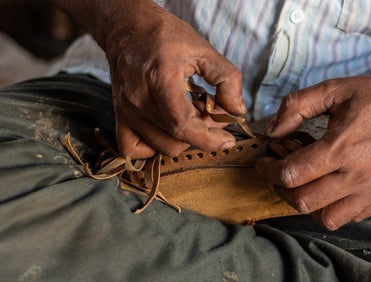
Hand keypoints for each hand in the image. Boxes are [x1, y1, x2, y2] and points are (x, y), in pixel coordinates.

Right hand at [104, 2, 245, 157]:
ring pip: (163, 146)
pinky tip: (168, 130)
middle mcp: (138, 99)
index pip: (182, 125)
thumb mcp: (204, 50)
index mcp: (160, 79)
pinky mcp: (120, 117)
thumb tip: (237, 110)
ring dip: (184, 139)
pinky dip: (155, 147)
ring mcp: (126, 111)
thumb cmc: (165, 36)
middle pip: (177, 139)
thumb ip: (227, 79)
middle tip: (210, 113)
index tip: (228, 140)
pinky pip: (134, 150)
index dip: (209, 139)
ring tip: (190, 115)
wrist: (128, 27)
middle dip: (203, 133)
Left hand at [256, 68, 370, 229]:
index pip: (292, 174)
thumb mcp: (335, 89)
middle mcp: (358, 175)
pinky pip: (350, 217)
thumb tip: (272, 129)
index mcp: (342, 147)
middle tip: (277, 176)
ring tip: (302, 186)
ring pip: (326, 218)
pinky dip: (332, 209)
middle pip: (304, 202)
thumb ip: (296, 106)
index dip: (269, 171)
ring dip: (306, 205)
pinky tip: (328, 189)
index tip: (264, 164)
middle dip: (280, 190)